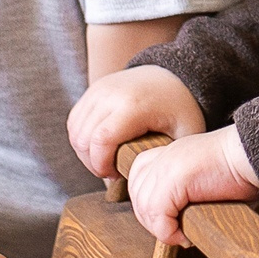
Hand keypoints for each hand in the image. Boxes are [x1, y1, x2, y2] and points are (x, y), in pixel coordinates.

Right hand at [67, 64, 207, 178]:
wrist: (173, 77)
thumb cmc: (181, 111)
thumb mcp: (185, 135)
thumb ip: (164, 157)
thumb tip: (142, 180)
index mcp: (134, 106)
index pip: (101, 140)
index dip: (101, 165)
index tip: (115, 176)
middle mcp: (111, 94)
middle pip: (83, 138)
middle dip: (92, 163)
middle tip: (111, 172)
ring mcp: (99, 90)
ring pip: (75, 131)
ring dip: (85, 153)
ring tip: (106, 161)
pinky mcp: (92, 90)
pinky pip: (74, 121)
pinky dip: (81, 139)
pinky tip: (99, 148)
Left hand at [124, 126, 258, 244]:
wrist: (255, 155)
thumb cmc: (240, 171)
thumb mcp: (203, 179)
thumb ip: (183, 192)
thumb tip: (170, 222)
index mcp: (169, 153)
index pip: (138, 180)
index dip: (148, 205)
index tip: (167, 222)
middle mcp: (164, 156)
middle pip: (138, 195)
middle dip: (151, 220)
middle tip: (174, 232)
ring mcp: (167, 165)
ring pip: (145, 207)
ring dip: (162, 229)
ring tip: (182, 235)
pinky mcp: (175, 178)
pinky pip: (158, 215)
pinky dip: (169, 232)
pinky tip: (185, 236)